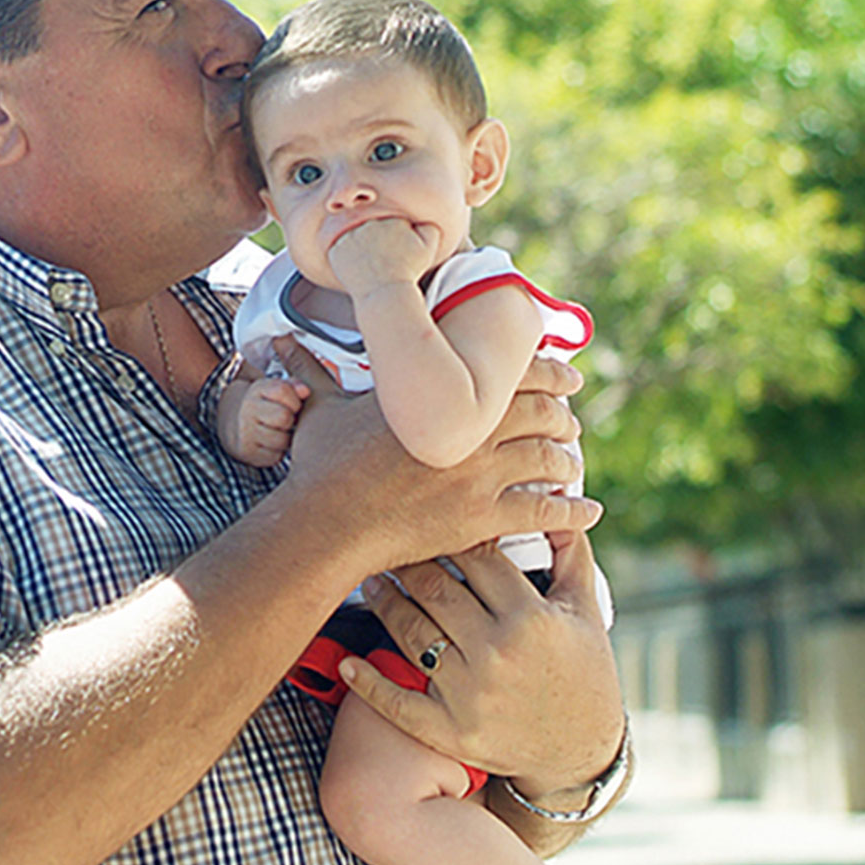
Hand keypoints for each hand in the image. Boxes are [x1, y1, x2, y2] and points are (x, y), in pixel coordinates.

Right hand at [218, 376, 308, 466]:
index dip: (295, 400)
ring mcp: (246, 432)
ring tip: (281, 432)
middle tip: (288, 421)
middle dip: (291, 420)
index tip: (294, 405)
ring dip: (287, 438)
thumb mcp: (276, 390)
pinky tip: (274, 444)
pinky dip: (279, 452)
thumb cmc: (268, 406)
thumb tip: (305, 391)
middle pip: (283, 417)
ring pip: (281, 440)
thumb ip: (294, 386)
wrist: (238, 426)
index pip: (282, 390)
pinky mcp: (249, 452)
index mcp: (257, 390)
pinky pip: (276, 456)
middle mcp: (248, 410)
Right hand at [281, 342, 599, 571]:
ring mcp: (481, 475)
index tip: (568, 375)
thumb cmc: (322, 465)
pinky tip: (588, 511)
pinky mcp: (482, 518)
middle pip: (541, 413)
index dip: (549, 370)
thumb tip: (276, 344)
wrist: (328, 520)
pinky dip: (572, 511)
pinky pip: (543, 512)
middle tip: (573, 419)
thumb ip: (310, 372)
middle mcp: (471, 429)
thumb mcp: (319, 409)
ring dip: (568, 460)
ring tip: (574, 463)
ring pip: (547, 460)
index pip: (514, 372)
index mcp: (442, 395)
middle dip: (564, 414)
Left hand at [326, 217, 439, 298]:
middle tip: (383, 262)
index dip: (396, 240)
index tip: (397, 255)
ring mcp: (351, 235)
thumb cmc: (407, 273)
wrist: (385, 294)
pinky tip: (358, 269)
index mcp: (392, 218)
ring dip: (361, 248)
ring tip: (371, 267)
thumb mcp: (428, 249)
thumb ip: (429, 228)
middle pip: (373, 230)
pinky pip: (340, 249)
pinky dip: (346, 258)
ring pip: (356, 238)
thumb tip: (421, 221)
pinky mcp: (336, 249)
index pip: (392, 224)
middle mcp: (369, 222)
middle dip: (377, 242)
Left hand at [344, 536, 623, 793]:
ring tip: (371, 581)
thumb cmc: (585, 671)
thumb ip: (571, 553)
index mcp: (531, 618)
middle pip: (436, 590)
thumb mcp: (586, 610)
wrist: (581, 753)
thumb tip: (559, 496)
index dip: (452, 533)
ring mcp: (470, 694)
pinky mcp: (451, 731)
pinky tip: (348, 663)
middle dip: (409, 561)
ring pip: (412, 633)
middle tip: (388, 541)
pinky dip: (369, 683)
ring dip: (384, 603)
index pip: (478, 559)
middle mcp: (497, 653)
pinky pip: (398, 703)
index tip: (432, 517)